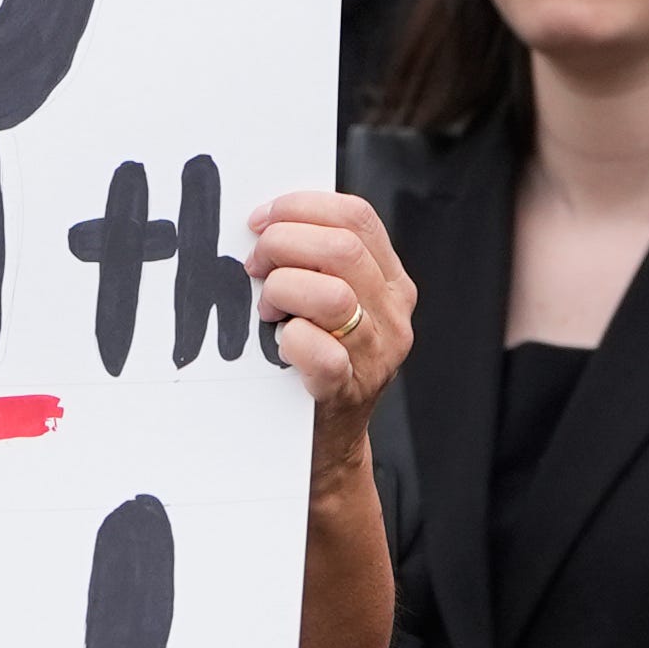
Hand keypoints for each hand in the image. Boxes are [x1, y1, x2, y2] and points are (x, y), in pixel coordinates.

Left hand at [251, 188, 413, 440]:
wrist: (330, 441)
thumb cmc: (323, 360)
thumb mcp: (338, 305)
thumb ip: (320, 262)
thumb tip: (269, 220)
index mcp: (392, 282)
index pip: (358, 217)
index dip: (304, 206)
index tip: (264, 216)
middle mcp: (393, 315)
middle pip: (342, 248)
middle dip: (283, 242)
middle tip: (255, 262)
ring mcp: (376, 354)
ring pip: (332, 294)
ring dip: (282, 290)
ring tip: (267, 307)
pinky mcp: (349, 390)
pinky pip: (320, 351)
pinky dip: (290, 338)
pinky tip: (279, 341)